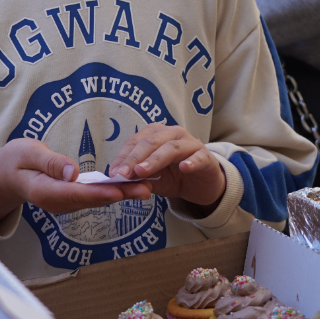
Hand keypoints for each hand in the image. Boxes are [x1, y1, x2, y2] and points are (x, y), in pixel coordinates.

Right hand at [0, 138, 151, 227]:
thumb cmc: (13, 160)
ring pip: (96, 199)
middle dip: (120, 195)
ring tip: (146, 186)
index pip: (77, 193)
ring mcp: (63, 203)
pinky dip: (111, 191)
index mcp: (44, 191)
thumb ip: (49, 162)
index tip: (122, 189)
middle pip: (92, 200)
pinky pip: (93, 196)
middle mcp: (57, 202)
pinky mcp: (69, 199)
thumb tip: (72, 172)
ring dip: (121, 194)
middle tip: (147, 189)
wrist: (3, 177)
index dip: (101, 192)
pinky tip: (130, 185)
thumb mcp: (26, 153)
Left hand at [108, 125, 225, 209]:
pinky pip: (198, 157)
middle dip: (135, 158)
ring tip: (142, 171)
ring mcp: (190, 143)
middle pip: (151, 142)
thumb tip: (119, 183)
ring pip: (171, 147)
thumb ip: (139, 179)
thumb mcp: (153, 180)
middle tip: (124, 174)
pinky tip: (184, 167)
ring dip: (155, 159)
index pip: (135, 142)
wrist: (201, 184)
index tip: (113, 173)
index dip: (123, 157)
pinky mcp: (206, 157)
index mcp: (156, 135)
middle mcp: (172, 133)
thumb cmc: (173, 176)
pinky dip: (191, 161)